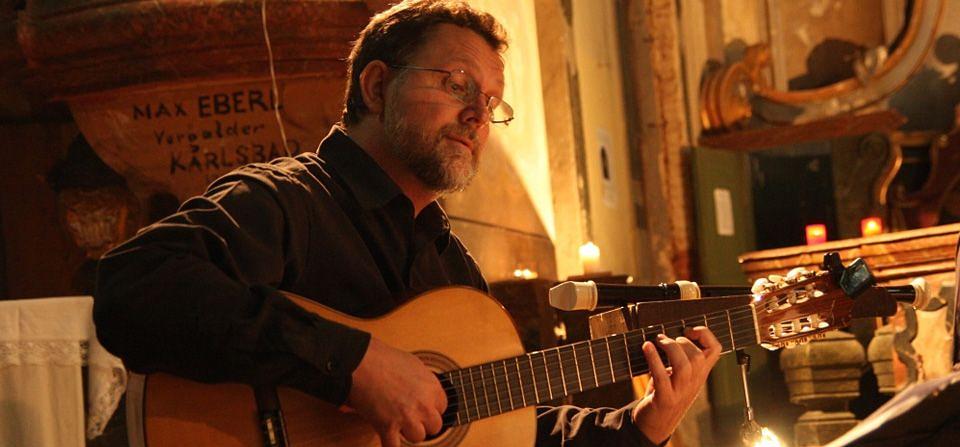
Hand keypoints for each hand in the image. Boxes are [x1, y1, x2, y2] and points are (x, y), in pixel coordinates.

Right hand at [347, 337, 446, 446]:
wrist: (361, 362)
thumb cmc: (382, 357)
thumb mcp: (411, 364)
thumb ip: (420, 380)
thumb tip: (418, 387)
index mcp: (431, 387)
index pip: (442, 407)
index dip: (430, 408)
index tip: (422, 408)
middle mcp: (424, 404)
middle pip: (434, 425)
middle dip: (422, 422)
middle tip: (411, 417)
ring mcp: (407, 417)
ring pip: (418, 437)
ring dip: (407, 432)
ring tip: (397, 424)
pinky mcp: (388, 427)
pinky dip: (390, 445)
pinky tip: (387, 439)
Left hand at [631, 326, 720, 443]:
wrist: (655, 424)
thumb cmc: (664, 394)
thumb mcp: (677, 374)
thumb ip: (678, 357)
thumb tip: (668, 332)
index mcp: (700, 374)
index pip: (715, 350)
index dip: (705, 335)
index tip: (688, 330)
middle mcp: (694, 382)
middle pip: (698, 357)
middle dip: (682, 341)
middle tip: (665, 339)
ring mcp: (680, 392)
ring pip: (685, 366)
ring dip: (670, 348)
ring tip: (657, 341)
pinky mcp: (665, 399)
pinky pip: (662, 377)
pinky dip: (654, 359)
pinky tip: (646, 347)